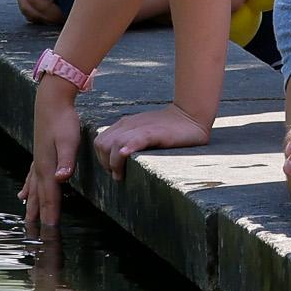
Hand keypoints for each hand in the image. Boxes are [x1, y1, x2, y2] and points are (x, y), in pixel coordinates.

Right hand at [26, 86, 80, 235]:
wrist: (51, 101)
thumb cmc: (63, 121)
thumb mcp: (68, 140)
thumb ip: (66, 161)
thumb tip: (61, 179)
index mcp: (47, 167)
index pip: (50, 196)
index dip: (51, 214)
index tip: (50, 230)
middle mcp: (40, 167)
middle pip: (39, 198)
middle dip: (39, 217)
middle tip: (36, 235)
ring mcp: (37, 161)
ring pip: (33, 191)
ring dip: (31, 207)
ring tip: (28, 221)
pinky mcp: (39, 155)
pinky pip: (31, 179)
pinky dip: (28, 190)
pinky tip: (23, 195)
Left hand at [95, 101, 214, 168]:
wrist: (190, 115)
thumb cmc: (169, 129)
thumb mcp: (144, 132)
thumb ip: (131, 141)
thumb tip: (119, 162)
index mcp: (125, 125)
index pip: (100, 142)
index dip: (102, 159)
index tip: (113, 170)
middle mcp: (128, 125)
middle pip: (102, 145)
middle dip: (105, 163)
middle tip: (118, 175)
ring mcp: (140, 128)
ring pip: (113, 144)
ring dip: (114, 163)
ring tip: (121, 175)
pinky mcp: (153, 132)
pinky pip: (134, 140)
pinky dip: (126, 149)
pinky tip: (127, 156)